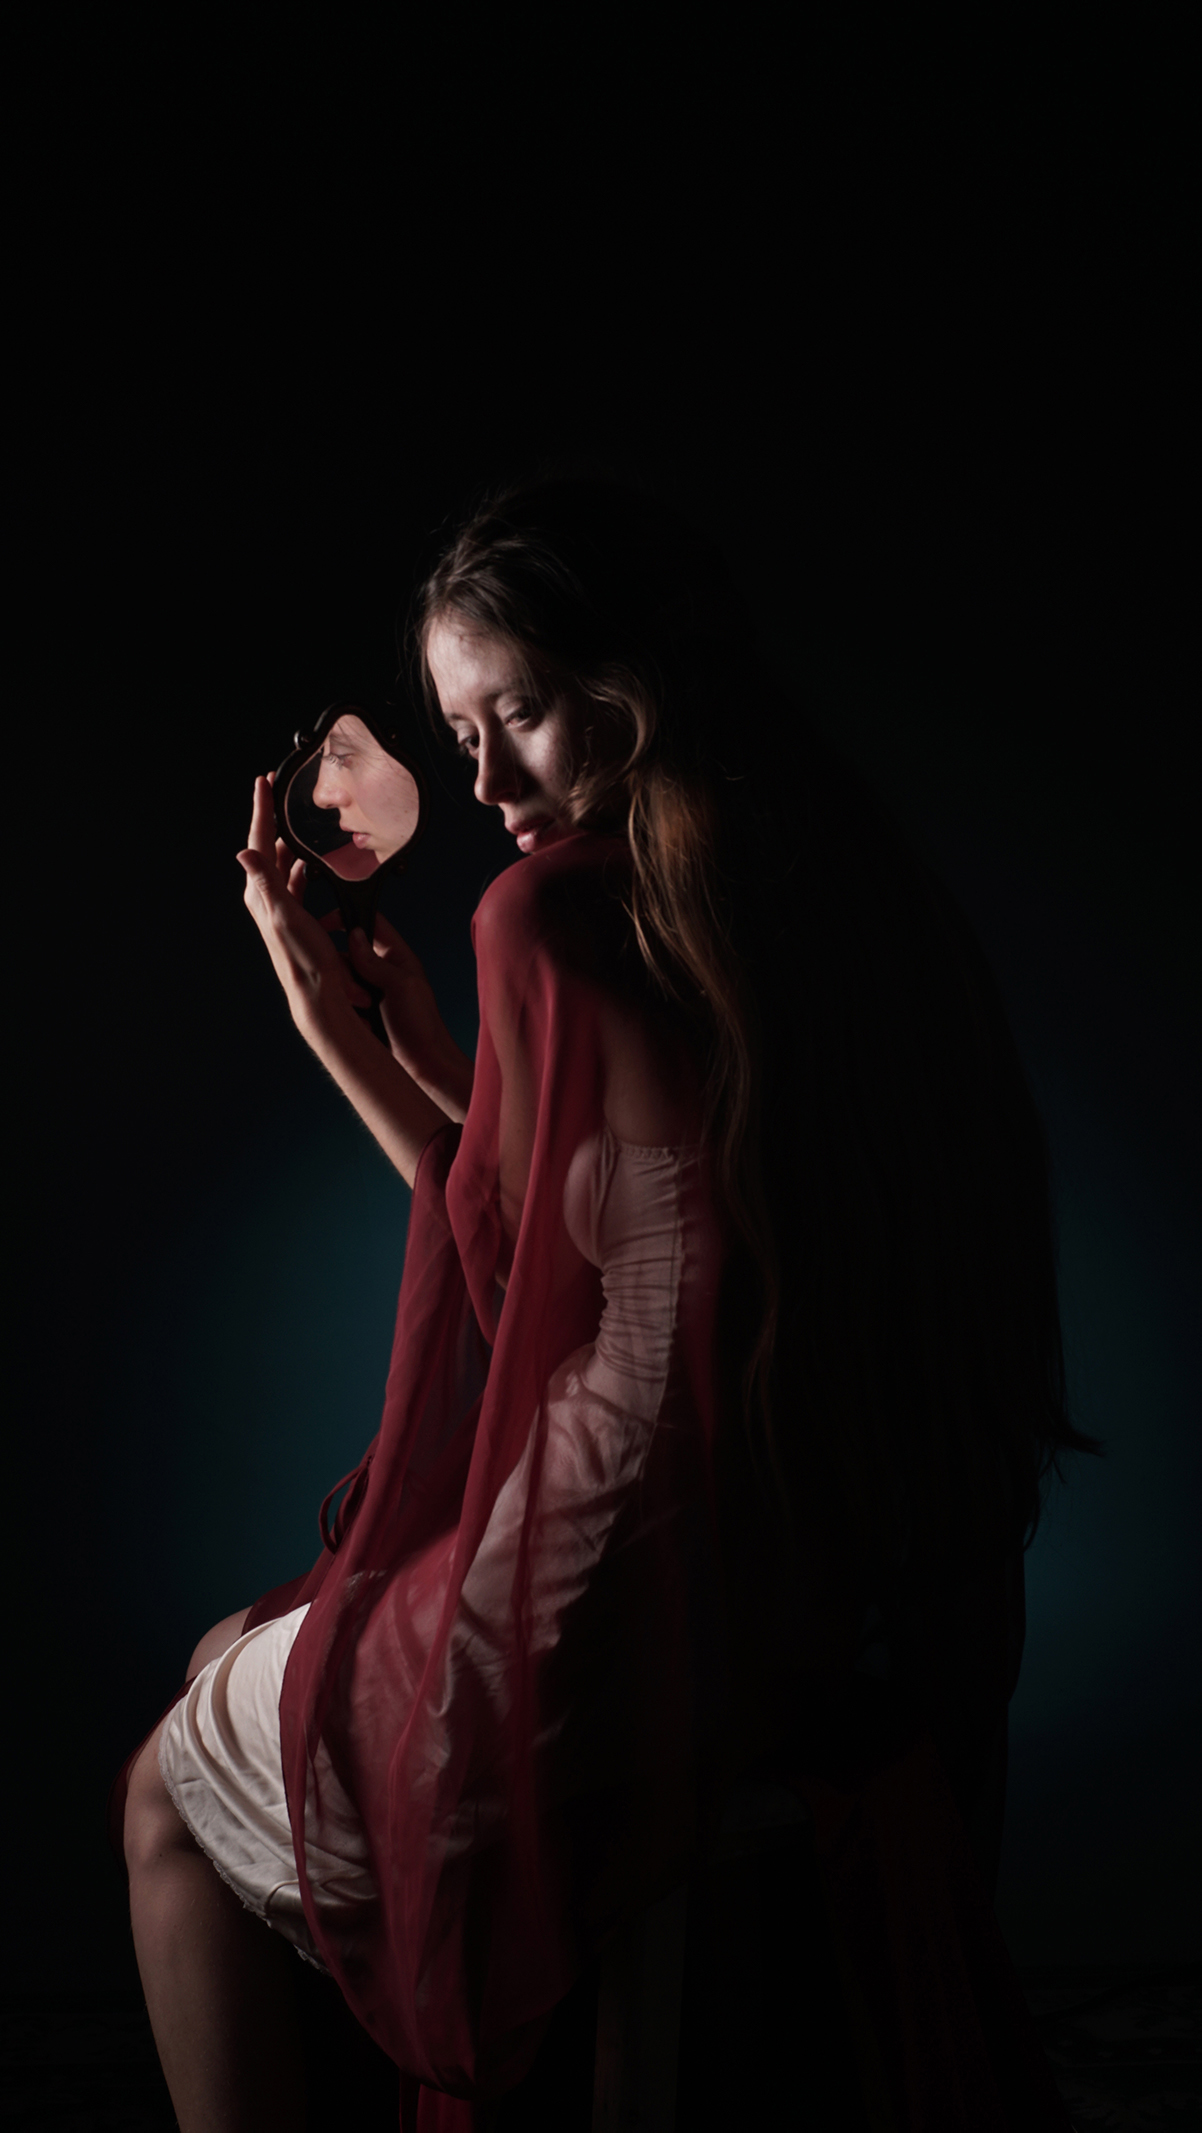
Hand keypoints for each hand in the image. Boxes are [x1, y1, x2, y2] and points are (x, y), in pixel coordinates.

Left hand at [237, 775, 367, 1029]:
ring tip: (292, 819)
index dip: (261, 809)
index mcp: (260, 892)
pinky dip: (300, 866)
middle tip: (277, 791)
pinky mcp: (293, 916)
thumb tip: (244, 853)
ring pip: (281, 863)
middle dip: (272, 817)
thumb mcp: (284, 914)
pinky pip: (295, 882)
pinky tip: (309, 864)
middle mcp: (264, 896)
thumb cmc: (303, 955)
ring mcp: (278, 906)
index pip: (258, 841)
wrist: (315, 990)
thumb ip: (265, 882)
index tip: (263, 781)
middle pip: (267, 846)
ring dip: (287, 840)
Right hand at [347, 914, 473, 1119]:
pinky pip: (340, 999)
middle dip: (343, 967)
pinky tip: (353, 1018)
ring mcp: (369, 990)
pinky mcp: (360, 1010)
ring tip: (360, 1009)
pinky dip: (341, 1006)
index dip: (347, 918)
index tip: (323, 923)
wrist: (423, 1065)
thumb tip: (353, 935)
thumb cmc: (422, 1024)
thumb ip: (374, 961)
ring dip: (343, 990)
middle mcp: (380, 969)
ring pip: (340, 977)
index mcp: (396, 955)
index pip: (370, 922)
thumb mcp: (400, 987)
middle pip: (347, 952)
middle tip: (355, 990)